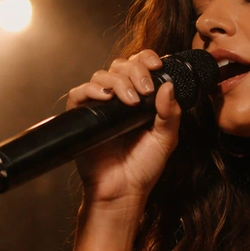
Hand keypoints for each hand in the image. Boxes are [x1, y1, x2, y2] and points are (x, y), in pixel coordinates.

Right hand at [66, 49, 183, 214]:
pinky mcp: (82, 117)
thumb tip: (168, 86)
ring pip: (102, 76)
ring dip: (119, 82)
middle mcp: (118, 99)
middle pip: (120, 66)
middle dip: (136, 71)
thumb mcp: (166, 139)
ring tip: (132, 101)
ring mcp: (99, 107)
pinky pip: (79, 92)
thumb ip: (170, 113)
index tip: (158, 65)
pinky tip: (106, 98)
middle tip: (145, 90)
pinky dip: (92, 90)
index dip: (146, 59)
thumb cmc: (144, 167)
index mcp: (140, 99)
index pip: (139, 66)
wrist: (124, 191)